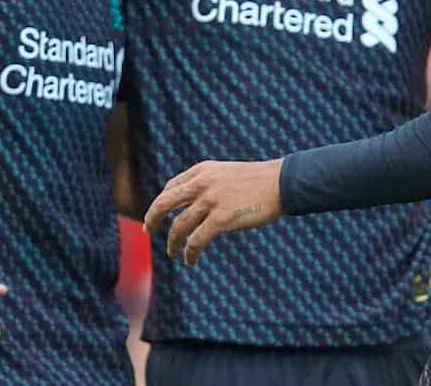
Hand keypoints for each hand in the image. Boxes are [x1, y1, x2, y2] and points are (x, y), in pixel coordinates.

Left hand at [143, 159, 284, 266]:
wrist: (281, 183)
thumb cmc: (259, 180)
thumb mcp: (227, 173)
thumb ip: (209, 183)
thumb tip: (195, 204)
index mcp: (202, 170)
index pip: (171, 187)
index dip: (161, 203)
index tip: (158, 214)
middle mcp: (201, 183)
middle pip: (164, 203)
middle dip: (152, 219)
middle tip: (148, 231)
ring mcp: (210, 201)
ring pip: (179, 226)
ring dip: (173, 243)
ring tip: (173, 253)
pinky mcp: (221, 219)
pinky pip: (196, 241)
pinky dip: (190, 253)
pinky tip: (190, 260)